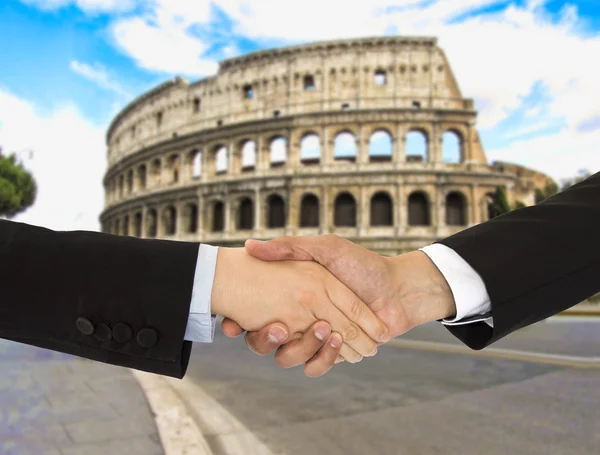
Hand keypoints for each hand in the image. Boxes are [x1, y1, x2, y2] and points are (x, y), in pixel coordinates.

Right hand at [222, 235, 455, 372]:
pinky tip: (336, 340)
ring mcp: (313, 338)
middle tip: (279, 328)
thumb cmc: (361, 264)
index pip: (252, 313)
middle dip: (265, 340)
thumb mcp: (324, 248)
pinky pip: (314, 367)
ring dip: (301, 347)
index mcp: (290, 296)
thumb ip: (290, 247)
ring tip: (323, 329)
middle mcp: (297, 319)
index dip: (237, 321)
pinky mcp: (331, 354)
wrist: (398, 289)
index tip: (231, 322)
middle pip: (263, 342)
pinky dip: (323, 358)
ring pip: (287, 358)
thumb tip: (249, 246)